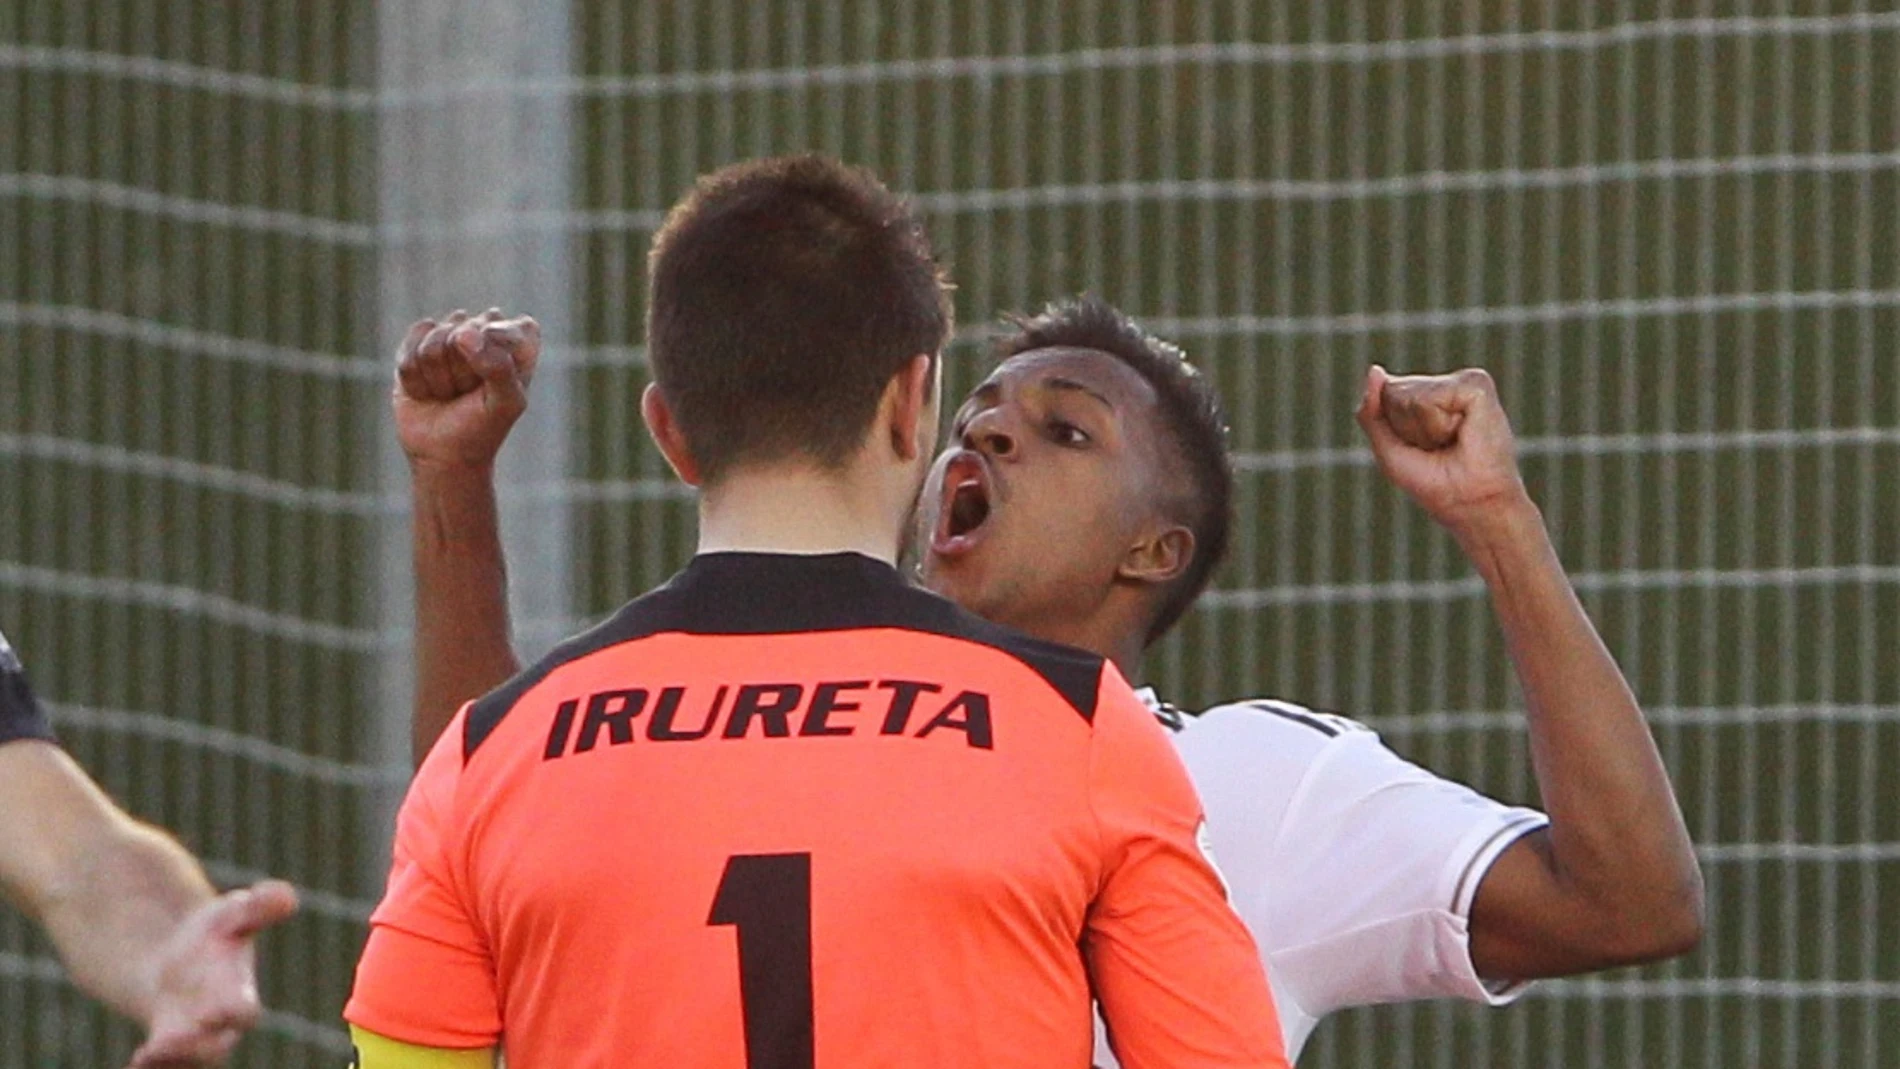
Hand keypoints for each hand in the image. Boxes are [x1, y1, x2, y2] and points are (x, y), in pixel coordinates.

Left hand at [126, 880, 298, 1068]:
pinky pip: (162, 1068)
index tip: (214, 1010)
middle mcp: (218, 1024)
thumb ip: (260, 907)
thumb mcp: (233, 913)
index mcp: (238, 993)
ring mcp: (190, 1039)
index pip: (245, 1011)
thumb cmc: (216, 933)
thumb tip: (287, 895)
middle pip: (214, 1047)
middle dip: (195, 1048)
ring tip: (147, 1053)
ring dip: (170, 1062)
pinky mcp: (163, 1047)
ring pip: (187, 1063)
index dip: (234, 1012)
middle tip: (166, 1042)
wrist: (179, 958)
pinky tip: (136, 1063)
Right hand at [393, 308, 540, 471]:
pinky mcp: (415, 345)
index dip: (496, 354)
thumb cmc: (483, 426)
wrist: (444, 452)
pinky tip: (428, 391)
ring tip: (450, 393)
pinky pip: (409, 351)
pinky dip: (416, 379)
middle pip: (466, 331)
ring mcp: (447, 334)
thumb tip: (464, 334)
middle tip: (469, 393)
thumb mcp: (506, 403)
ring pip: (435, 340)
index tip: (492, 383)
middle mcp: (483, 330)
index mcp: (517, 341)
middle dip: (464, 372)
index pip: (510, 327)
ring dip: (439, 378)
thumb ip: (499, 366)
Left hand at [1355, 365, 1531, 534]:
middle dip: (1406, 427)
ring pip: (1409, 394)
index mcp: (1429, 395)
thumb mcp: (1390, 449)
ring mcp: (1464, 381)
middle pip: (1393, 390)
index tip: (1425, 449)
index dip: (1395, 428)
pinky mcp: (1477, 385)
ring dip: (1422, 428)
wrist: (1475, 506)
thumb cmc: (1435, 483)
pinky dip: (1438, 425)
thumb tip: (1375, 370)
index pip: (1385, 392)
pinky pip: (1431, 398)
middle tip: (1439, 449)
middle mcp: (1447, 384)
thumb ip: (1372, 412)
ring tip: (1452, 443)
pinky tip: (1462, 432)